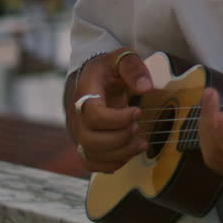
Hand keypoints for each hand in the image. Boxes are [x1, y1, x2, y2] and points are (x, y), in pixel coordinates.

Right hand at [71, 50, 153, 172]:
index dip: (118, 119)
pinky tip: (129, 152)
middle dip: (120, 138)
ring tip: (141, 142)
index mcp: (84, 94)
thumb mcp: (120, 58)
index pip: (94, 115)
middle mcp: (76, 117)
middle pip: (90, 140)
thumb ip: (133, 68)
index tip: (138, 111)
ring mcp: (77, 132)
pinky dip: (111, 164)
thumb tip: (146, 87)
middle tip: (137, 126)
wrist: (88, 78)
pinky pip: (90, 163)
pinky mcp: (82, 143)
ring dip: (120, 154)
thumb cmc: (106, 70)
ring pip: (91, 155)